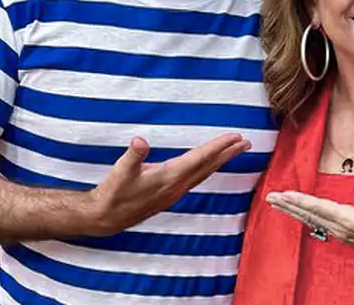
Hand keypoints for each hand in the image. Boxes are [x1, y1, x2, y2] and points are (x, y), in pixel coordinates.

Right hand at [84, 134, 250, 235]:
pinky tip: (209, 166)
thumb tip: (140, 142)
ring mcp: (175, 192)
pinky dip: (207, 168)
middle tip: (246, 142)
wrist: (107, 217)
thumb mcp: (121, 171)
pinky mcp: (170, 195)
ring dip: (220, 161)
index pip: (199, 158)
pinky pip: (196, 179)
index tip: (235, 137)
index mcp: (169, 177)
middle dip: (227, 153)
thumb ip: (133, 156)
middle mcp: (177, 186)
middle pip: (208, 166)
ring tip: (234, 151)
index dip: (218, 147)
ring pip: (204, 173)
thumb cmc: (114, 192)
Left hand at [265, 177, 353, 271]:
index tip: (284, 194)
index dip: (300, 200)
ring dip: (293, 211)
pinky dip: (305, 216)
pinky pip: (318, 224)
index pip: (318, 208)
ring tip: (278, 203)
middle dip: (289, 205)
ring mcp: (340, 233)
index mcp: (349, 220)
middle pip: (308, 215)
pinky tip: (299, 213)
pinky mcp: (343, 234)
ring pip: (311, 220)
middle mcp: (340, 228)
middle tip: (270, 198)